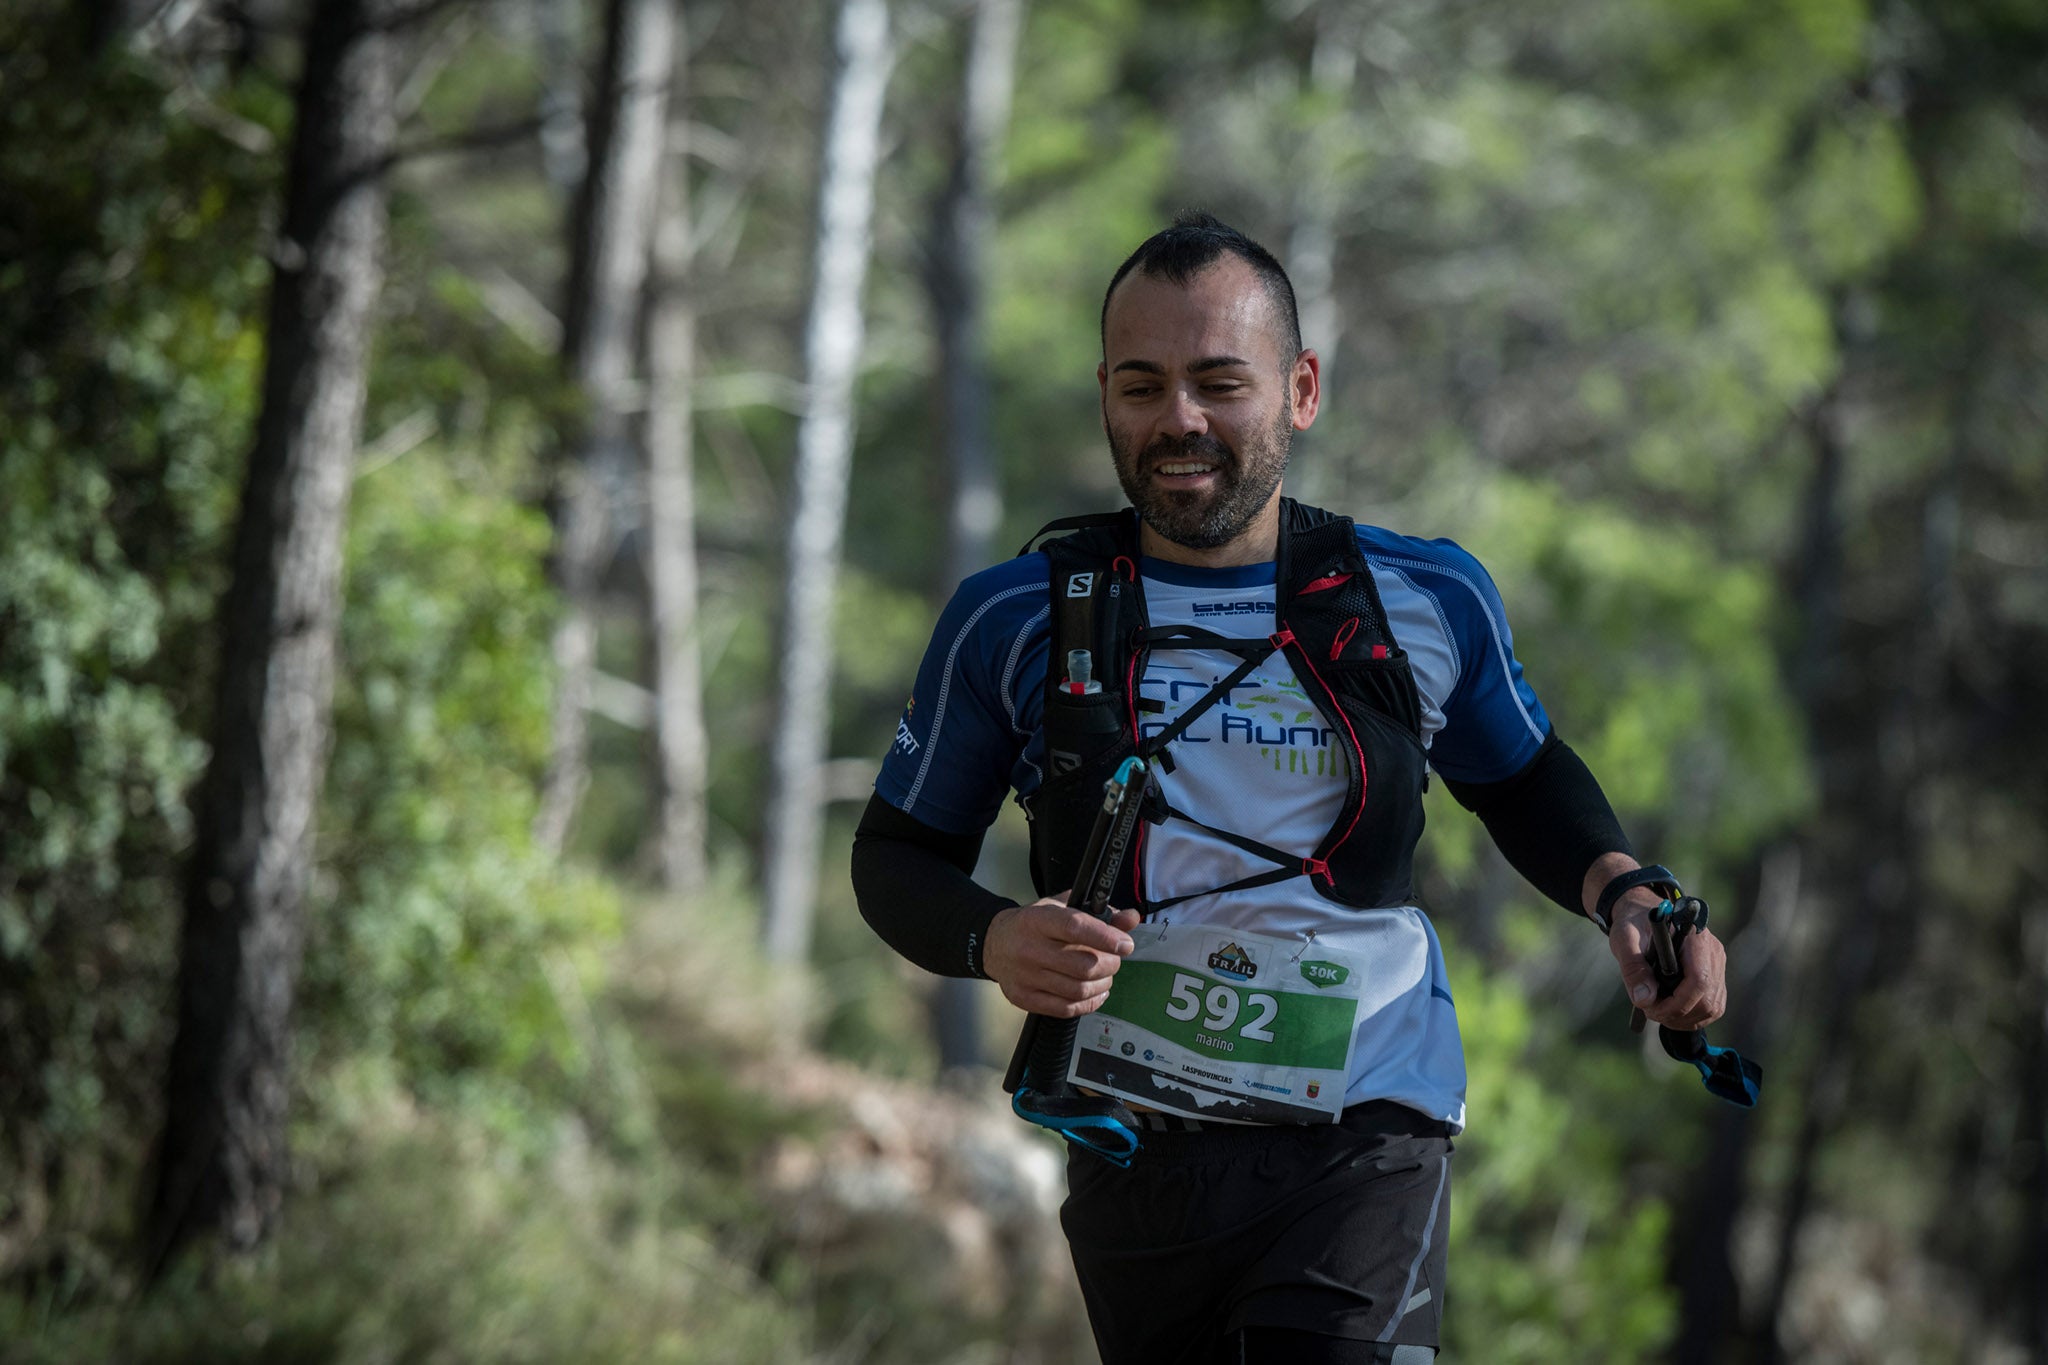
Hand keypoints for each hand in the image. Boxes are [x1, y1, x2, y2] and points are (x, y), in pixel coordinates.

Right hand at [985, 893, 1139, 1017]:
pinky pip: (1066, 1008)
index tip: (1125, 944)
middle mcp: (1029, 949)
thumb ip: (1098, 912)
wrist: (994, 943)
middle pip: (1082, 965)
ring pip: (1078, 990)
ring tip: (1106, 976)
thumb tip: (1131, 918)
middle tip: (1115, 960)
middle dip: (1110, 964)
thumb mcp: (1061, 907)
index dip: (1106, 937)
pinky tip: (1096, 992)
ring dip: (1102, 984)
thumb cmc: (1033, 924)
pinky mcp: (1023, 998)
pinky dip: (1089, 1003)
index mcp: (1037, 920)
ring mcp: (1025, 977)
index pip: (1075, 928)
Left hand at [1607, 888, 1727, 1031]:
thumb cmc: (1634, 925)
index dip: (1678, 1002)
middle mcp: (1712, 952)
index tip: (1651, 1008)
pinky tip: (1670, 1012)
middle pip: (1708, 999)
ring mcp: (1716, 966)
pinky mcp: (1714, 977)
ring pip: (1712, 1008)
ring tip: (1657, 1012)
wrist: (1642, 917)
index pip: (1699, 979)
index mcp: (1694, 937)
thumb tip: (1644, 999)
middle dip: (1678, 1014)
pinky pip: (1711, 1007)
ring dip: (1684, 1019)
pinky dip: (1691, 1017)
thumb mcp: (1624, 940)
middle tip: (1650, 1011)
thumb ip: (1633, 967)